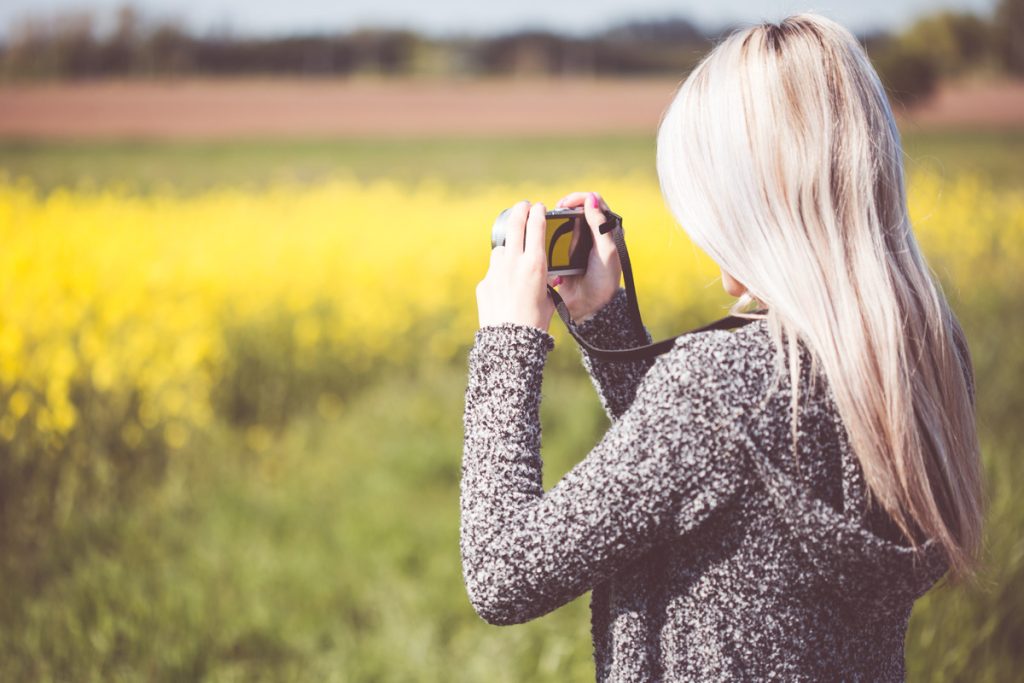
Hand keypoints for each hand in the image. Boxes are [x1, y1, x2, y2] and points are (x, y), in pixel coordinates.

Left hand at [476, 201, 555, 331]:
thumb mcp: (549, 298)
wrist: (510, 341)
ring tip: (515, 258)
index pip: (535, 227)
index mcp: (535, 264)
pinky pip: (493, 272)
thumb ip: (545, 281)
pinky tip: (506, 288)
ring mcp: (495, 271)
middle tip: (522, 205)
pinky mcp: (484, 283)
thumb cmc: (535, 322)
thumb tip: (545, 276)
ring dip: (509, 249)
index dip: (537, 213)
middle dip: (520, 211)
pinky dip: (500, 275)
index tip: (537, 206)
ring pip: (501, 250)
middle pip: (515, 226)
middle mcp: (513, 262)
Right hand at [551, 191, 620, 321]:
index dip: (580, 198)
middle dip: (565, 206)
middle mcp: (592, 234)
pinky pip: (554, 239)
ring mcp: (577, 244)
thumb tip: (592, 198)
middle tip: (555, 211)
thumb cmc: (604, 279)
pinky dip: (549, 234)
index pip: (594, 203)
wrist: (590, 306)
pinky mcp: (564, 254)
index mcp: (606, 230)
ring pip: (564, 222)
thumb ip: (599, 225)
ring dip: (555, 219)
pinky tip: (543, 234)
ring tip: (547, 221)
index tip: (566, 204)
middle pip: (577, 209)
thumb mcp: (606, 251)